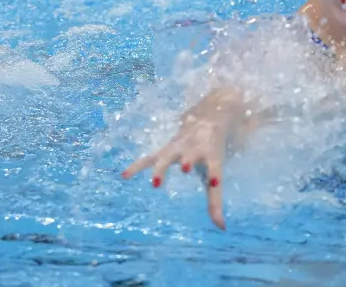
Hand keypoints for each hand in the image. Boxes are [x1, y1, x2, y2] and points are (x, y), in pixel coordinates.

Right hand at [121, 104, 233, 229]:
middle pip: (190, 154)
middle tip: (186, 168)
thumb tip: (221, 228)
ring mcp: (178, 146)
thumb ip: (215, 199)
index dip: (214, 175)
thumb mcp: (215, 169)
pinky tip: (124, 176)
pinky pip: (148, 158)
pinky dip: (136, 166)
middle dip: (187, 160)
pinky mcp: (164, 149)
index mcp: (211, 153)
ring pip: (167, 155)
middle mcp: (194, 148)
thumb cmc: (211, 149)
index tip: (215, 182)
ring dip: (162, 167)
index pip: (215, 167)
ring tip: (156, 183)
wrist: (206, 116)